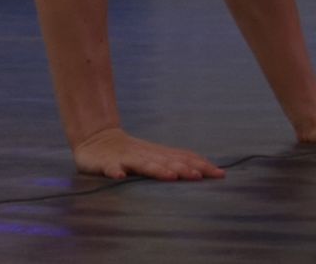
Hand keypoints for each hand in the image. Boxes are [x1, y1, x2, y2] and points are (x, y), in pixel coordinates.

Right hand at [71, 126, 225, 181]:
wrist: (95, 138)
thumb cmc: (129, 153)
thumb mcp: (153, 157)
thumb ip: (173, 162)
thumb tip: (203, 170)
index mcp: (157, 155)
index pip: (183, 158)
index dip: (201, 165)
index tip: (220, 174)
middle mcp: (145, 155)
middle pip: (167, 162)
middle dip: (184, 169)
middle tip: (200, 177)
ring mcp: (125, 159)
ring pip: (143, 164)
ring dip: (157, 170)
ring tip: (170, 176)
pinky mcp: (106, 164)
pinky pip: (110, 168)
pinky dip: (115, 172)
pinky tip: (119, 176)